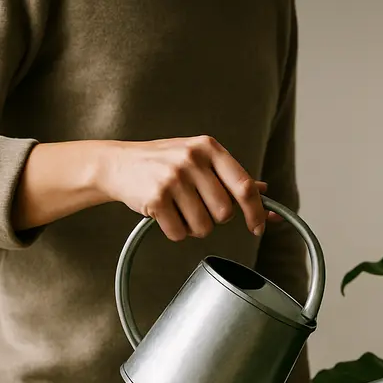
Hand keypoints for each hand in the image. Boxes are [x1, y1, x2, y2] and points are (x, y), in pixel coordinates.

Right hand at [96, 136, 278, 240]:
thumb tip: (265, 192)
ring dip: (193, 227)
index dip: (256, 212)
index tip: (258, 228)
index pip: (244, 186)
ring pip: (203, 227)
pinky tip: (164, 214)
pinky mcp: (155, 199)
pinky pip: (179, 234)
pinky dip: (174, 231)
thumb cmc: (165, 162)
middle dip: (214, 219)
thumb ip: (231, 176)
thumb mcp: (200, 159)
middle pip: (224, 213)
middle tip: (197, 206)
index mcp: (209, 148)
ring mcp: (173, 179)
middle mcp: (192, 160)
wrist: (118, 163)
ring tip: (179, 209)